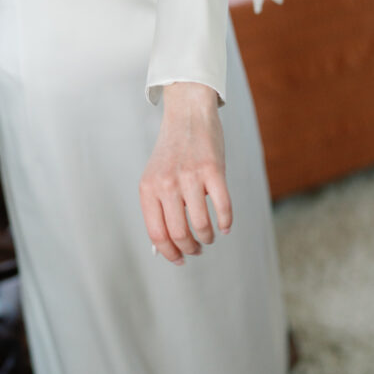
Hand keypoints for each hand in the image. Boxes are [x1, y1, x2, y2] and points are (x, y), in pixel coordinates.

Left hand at [139, 83, 232, 264]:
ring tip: (210, 237)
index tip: (179, 259)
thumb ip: (159, 207)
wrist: (188, 115)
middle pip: (179, 233)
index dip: (169, 252)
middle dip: (190, 249)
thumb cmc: (173, 150)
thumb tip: (165, 246)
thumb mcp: (156, 177)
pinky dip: (226, 222)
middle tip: (197, 250)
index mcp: (148, 188)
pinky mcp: (213, 170)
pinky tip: (225, 226)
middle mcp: (166, 184)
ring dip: (207, 237)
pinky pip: (222, 207)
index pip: (156, 233)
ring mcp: (190, 177)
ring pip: (201, 224)